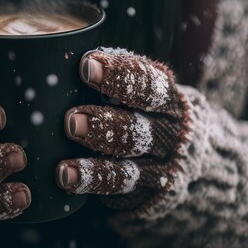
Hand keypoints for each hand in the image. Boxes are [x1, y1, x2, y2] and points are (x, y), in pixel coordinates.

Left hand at [55, 47, 190, 213]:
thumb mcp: (141, 89)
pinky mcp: (148, 191)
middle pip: (138, 129)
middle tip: (71, 118)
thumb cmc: (144, 108)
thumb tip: (62, 55)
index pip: (147, 84)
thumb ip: (114, 77)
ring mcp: (161, 167)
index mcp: (167, 98)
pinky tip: (67, 178)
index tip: (86, 65)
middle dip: (102, 123)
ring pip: (129, 166)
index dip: (118, 74)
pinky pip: (120, 188)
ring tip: (65, 162)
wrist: (185, 153)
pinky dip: (93, 182)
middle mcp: (169, 133)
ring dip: (94, 163)